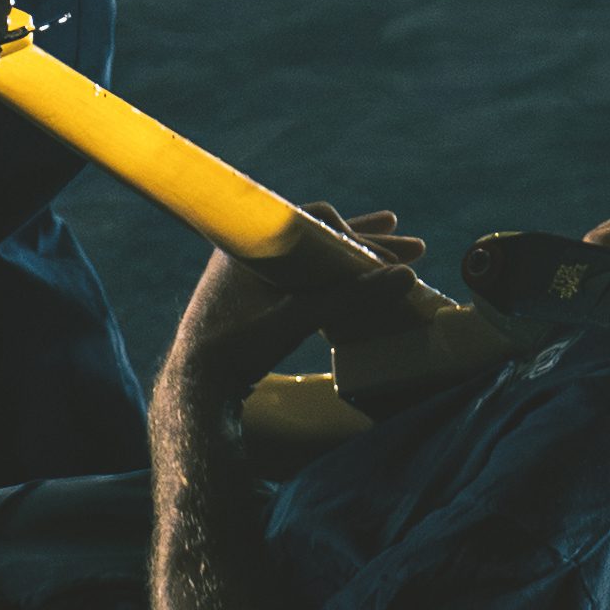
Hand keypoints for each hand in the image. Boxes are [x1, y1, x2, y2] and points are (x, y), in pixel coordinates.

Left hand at [169, 209, 428, 403]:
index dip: (358, 234)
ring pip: (317, 257)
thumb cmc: (235, 349)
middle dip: (369, 244)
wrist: (194, 388)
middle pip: (321, 237)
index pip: (315, 221)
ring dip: (356, 259)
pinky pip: (307, 278)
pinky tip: (361, 282)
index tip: (392, 255)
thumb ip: (348, 298)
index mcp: (251, 240)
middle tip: (416, 249)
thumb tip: (404, 277)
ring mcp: (257, 275)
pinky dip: (336, 279)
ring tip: (400, 253)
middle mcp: (254, 250)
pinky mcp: (262, 299)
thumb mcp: (296, 320)